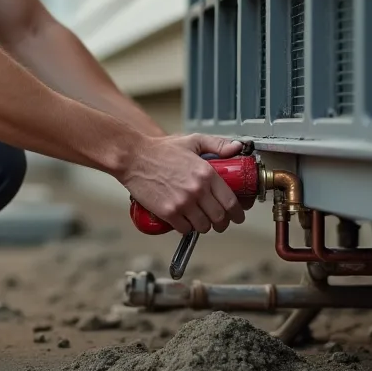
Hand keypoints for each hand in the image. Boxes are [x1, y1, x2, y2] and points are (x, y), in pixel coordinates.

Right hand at [117, 134, 247, 234]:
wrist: (133, 158)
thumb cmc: (161, 150)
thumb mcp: (192, 141)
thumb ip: (217, 144)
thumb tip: (236, 148)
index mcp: (207, 174)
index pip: (230, 202)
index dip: (237, 213)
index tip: (238, 216)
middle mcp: (197, 190)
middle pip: (219, 218)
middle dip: (222, 223)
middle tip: (220, 222)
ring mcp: (182, 203)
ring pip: (203, 226)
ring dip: (204, 226)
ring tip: (201, 220)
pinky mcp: (168, 212)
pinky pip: (184, 229)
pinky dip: (187, 228)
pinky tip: (185, 220)